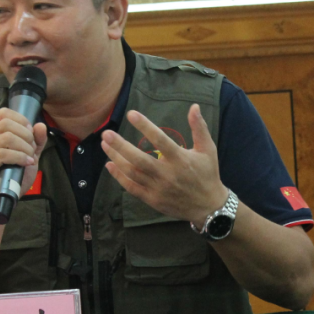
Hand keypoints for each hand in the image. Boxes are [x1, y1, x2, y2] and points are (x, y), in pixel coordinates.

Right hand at [0, 107, 47, 202]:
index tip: (31, 135)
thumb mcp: (29, 156)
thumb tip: (40, 125)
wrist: (2, 201)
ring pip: (5, 138)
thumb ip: (36, 141)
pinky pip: (2, 154)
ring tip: (30, 158)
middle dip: (26, 135)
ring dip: (24, 147)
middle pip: (6, 124)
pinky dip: (18, 157)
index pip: (4, 113)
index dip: (21, 120)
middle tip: (32, 150)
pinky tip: (26, 163)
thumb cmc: (13, 178)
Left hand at [101, 104, 228, 225]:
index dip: (145, 126)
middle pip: (139, 159)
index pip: (160, 140)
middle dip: (121, 146)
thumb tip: (194, 106)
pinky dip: (119, 177)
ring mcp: (158, 188)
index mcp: (181, 159)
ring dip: (116, 158)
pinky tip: (110, 165)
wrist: (208, 206)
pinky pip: (132, 188)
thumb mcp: (208, 149)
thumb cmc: (207, 174)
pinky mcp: (152, 199)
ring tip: (105, 145)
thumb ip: (199, 128)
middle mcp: (167, 174)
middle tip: (106, 134)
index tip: (131, 113)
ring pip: (132, 173)